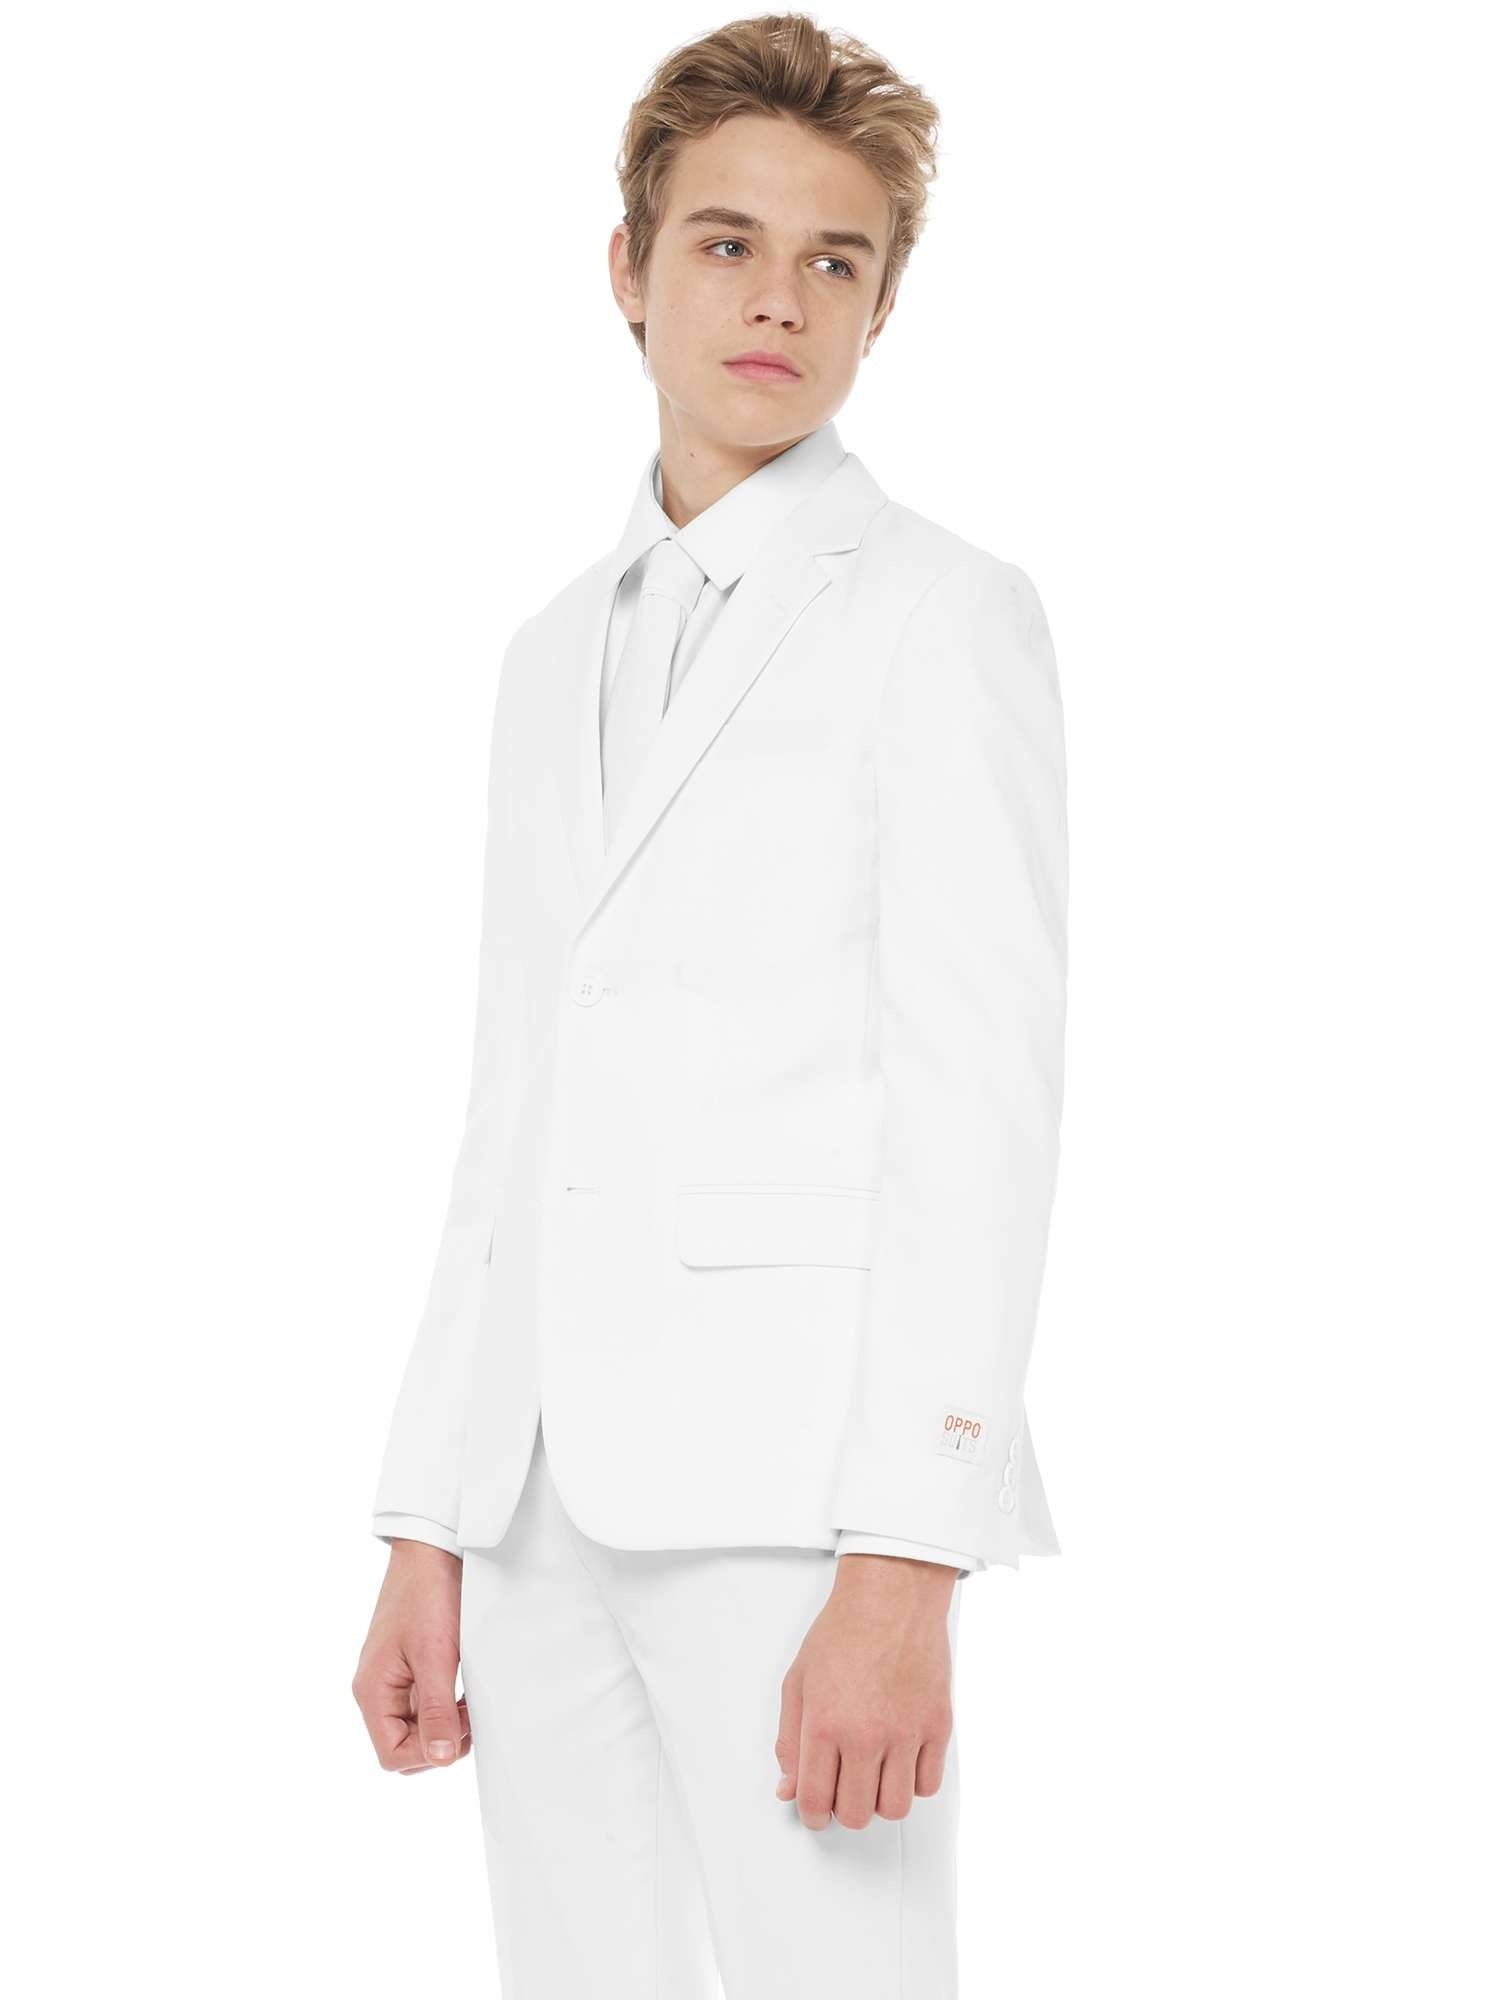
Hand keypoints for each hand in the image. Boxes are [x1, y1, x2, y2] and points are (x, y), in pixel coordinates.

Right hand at [352, 1540, 470, 1774]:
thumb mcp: (435, 1656)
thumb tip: (440, 1758)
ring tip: (470, 1702)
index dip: (428, 1753)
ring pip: (416, 1727)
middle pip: (403, 1745)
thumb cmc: (428, 1594)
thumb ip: (436, 1710)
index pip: (392, 1753)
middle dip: (438, 1741)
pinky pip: (423, 1704)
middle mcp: (377, 1688)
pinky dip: (446, 1706)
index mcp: (372, 1690)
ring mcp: (393, 1677)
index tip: (460, 1730)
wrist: (432, 1548)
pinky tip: (465, 1692)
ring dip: (445, 1724)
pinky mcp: (409, 1666)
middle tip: (469, 1716)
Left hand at [775, 1554, 955, 1830]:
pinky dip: (914, 1782)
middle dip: (845, 1810)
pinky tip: (901, 1760)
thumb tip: (788, 1787)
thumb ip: (790, 1740)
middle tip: (844, 1789)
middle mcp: (866, 1735)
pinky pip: (928, 1784)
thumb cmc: (843, 1632)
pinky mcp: (937, 1726)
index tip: (816, 1812)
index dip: (811, 1815)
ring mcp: (906, 1733)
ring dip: (881, 1800)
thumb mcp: (797, 1681)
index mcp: (825, 1724)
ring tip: (874, 1775)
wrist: (891, 1597)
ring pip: (895, 1808)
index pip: (815, 1800)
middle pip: (857, 1814)